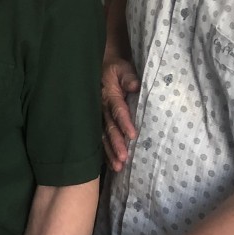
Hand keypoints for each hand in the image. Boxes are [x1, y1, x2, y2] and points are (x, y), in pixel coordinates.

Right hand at [101, 56, 139, 171]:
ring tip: (118, 166)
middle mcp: (101, 108)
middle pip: (109, 128)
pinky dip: (104, 152)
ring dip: (110, 152)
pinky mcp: (97, 122)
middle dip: (116, 144)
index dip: (124, 123)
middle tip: (123, 158)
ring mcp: (98, 117)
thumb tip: (136, 86)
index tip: (132, 135)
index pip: (118, 111)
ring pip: (103, 137)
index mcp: (109, 95)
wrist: (102, 67)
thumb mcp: (123, 69)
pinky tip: (110, 164)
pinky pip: (100, 138)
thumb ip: (129, 77)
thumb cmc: (116, 69)